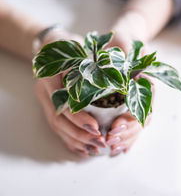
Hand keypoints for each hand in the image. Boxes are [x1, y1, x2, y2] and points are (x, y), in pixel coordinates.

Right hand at [34, 31, 105, 156]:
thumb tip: (123, 78)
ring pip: (57, 127)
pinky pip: (56, 128)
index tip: (96, 128)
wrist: (50, 46)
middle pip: (59, 119)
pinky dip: (69, 140)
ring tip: (94, 149)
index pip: (63, 102)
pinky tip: (82, 149)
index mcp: (50, 75)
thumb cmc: (70, 45)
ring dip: (76, 140)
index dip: (79, 118)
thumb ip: (94, 63)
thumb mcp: (81, 49)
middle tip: (99, 143)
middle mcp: (44, 90)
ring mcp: (44, 100)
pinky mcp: (48, 107)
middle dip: (79, 134)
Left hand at [106, 24, 153, 154]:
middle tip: (109, 140)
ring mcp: (138, 102)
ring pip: (137, 126)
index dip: (131, 119)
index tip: (115, 127)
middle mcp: (144, 95)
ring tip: (110, 147)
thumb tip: (123, 71)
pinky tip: (117, 148)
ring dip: (125, 139)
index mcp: (146, 82)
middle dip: (126, 134)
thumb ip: (124, 53)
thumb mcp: (122, 42)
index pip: (144, 105)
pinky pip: (130, 126)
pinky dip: (125, 138)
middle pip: (142, 120)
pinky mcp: (128, 107)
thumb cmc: (120, 43)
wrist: (120, 44)